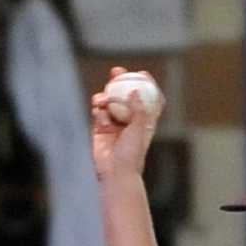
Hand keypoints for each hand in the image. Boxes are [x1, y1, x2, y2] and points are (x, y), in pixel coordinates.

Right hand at [90, 66, 160, 183]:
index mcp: (143, 122)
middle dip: (119, 83)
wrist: (115, 173)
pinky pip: (98, 114)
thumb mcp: (139, 129)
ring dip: (105, 97)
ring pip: (109, 103)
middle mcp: (128, 122)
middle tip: (116, 72)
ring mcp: (114, 126)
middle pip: (125, 97)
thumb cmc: (132, 154)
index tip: (142, 73)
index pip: (146, 99)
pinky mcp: (100, 131)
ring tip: (101, 99)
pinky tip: (98, 113)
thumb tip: (135, 91)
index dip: (145, 85)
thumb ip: (138, 109)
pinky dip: (98, 111)